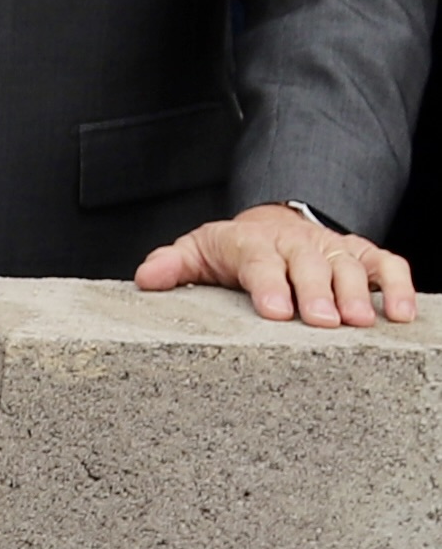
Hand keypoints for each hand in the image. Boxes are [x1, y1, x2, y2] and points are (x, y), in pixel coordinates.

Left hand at [138, 202, 416, 328]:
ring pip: (349, 266)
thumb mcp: (198, 252)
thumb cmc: (232, 250)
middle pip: (309, 264)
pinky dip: (398, 287)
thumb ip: (173, 265)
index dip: (268, 284)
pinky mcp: (362, 254)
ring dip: (357, 293)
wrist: (271, 225)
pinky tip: (401, 315)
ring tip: (361, 323)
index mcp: (252, 242)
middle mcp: (296, 243)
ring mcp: (332, 247)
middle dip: (316, 292)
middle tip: (323, 323)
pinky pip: (387, 266)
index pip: (259, 260)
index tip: (275, 311)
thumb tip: (147, 279)